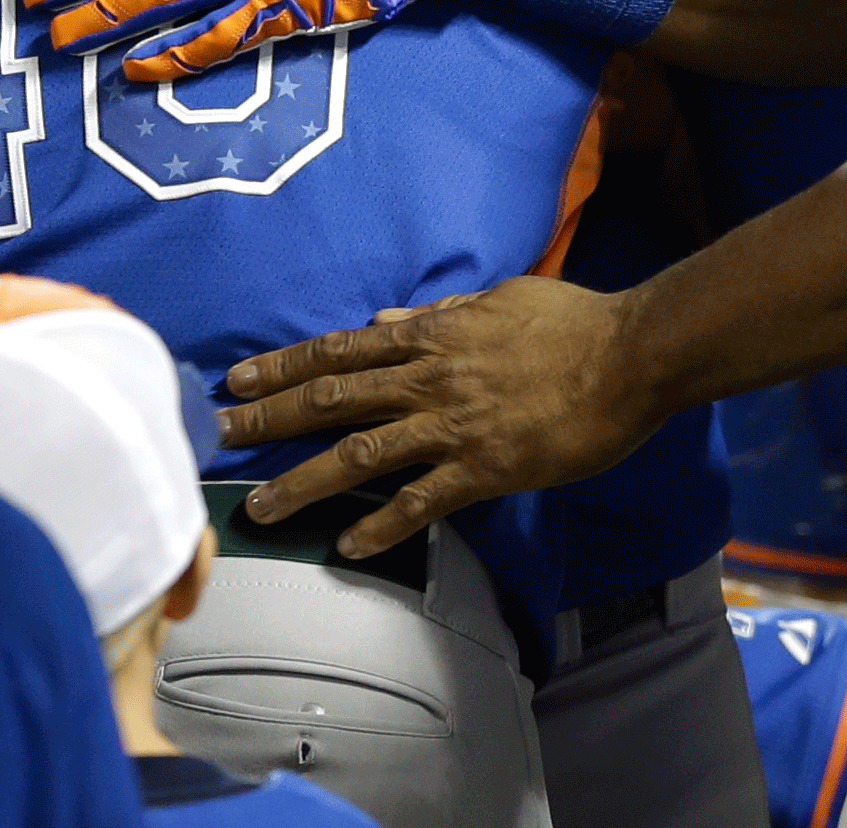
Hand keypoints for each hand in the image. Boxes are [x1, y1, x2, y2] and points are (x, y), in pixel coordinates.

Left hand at [211, 275, 668, 557]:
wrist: (629, 354)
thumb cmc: (570, 321)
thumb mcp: (494, 300)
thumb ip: (436, 313)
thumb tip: (384, 318)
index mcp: (428, 337)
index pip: (337, 352)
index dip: (283, 366)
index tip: (239, 379)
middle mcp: (426, 380)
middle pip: (328, 399)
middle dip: (267, 419)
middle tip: (217, 437)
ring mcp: (451, 426)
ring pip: (359, 454)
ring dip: (304, 483)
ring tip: (260, 509)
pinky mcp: (484, 468)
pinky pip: (421, 501)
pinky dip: (381, 524)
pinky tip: (349, 546)